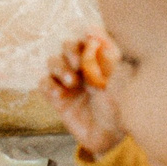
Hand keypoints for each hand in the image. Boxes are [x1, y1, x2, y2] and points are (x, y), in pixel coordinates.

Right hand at [43, 34, 124, 158]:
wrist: (113, 138)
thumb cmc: (122, 106)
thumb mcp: (119, 78)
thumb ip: (107, 53)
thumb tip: (92, 27)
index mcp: (99, 59)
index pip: (86, 38)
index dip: (84, 38)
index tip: (89, 44)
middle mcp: (82, 68)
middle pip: (67, 46)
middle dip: (69, 51)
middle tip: (78, 64)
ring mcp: (69, 83)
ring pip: (53, 62)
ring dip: (59, 67)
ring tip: (71, 82)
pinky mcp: (58, 99)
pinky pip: (44, 84)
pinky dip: (48, 85)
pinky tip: (60, 94)